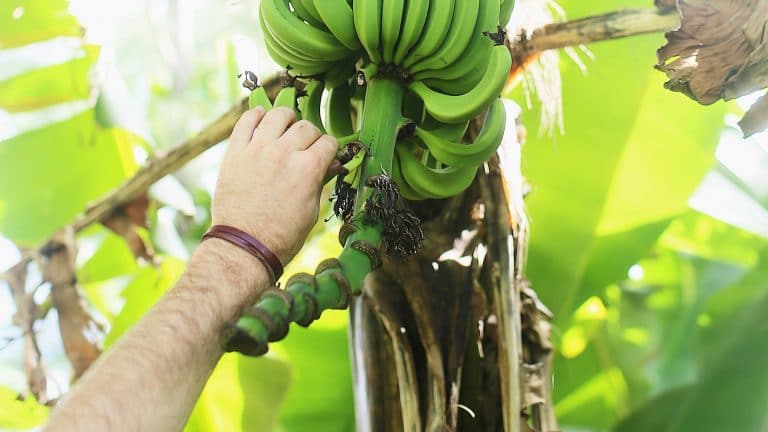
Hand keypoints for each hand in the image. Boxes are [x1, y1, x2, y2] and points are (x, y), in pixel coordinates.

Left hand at [211, 106, 339, 263]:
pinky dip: (255, 115)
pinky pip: (245, 121)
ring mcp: (258, 150)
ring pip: (277, 115)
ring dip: (286, 119)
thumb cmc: (282, 235)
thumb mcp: (311, 211)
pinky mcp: (236, 152)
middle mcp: (284, 153)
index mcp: (309, 169)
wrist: (245, 246)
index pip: (328, 142)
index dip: (330, 149)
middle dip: (311, 135)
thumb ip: (320, 182)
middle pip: (306, 126)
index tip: (325, 155)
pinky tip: (261, 119)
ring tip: (285, 128)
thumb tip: (332, 164)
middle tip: (305, 147)